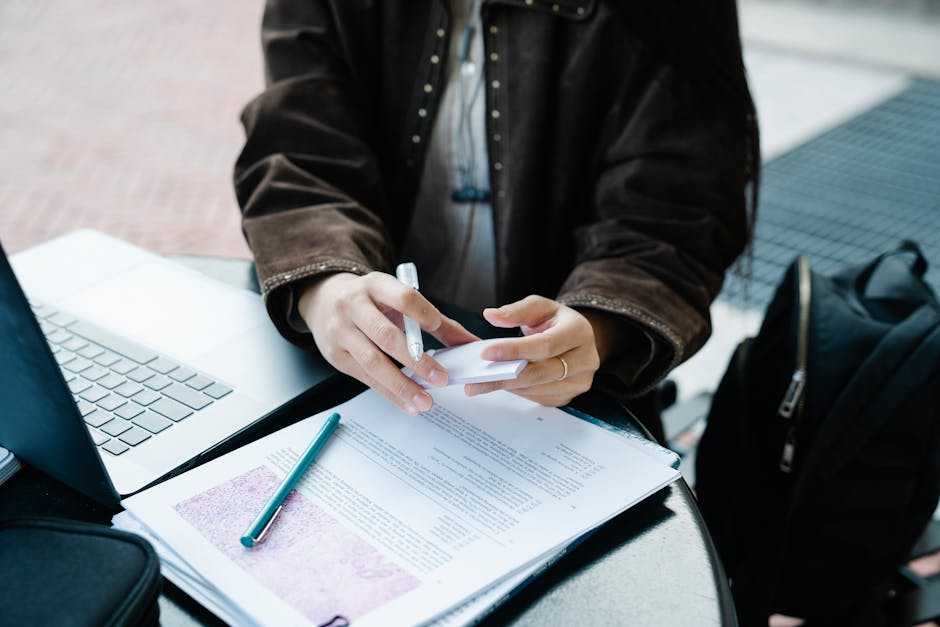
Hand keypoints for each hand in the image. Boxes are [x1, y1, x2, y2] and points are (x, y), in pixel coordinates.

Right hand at [298, 272, 478, 414]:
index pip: (402, 297)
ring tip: (425, 401)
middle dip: (416, 360)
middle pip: (386, 335)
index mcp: (375, 285)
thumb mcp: (398, 299)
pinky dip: (389, 393)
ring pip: (373, 361)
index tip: (436, 328)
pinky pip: (365, 378)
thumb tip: (469, 343)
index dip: (421, 313)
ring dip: (402, 385)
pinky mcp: (335, 355)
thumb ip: (436, 320)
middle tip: (441, 379)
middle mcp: (354, 306)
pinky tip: (407, 403)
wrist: (324, 301)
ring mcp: (341, 331)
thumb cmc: (371, 302)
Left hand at [465, 295, 602, 406]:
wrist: (576, 339)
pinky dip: (517, 392)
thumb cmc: (556, 322)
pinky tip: (501, 384)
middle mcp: (585, 360)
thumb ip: (517, 311)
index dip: (515, 350)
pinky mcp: (569, 396)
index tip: (487, 353)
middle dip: (504, 377)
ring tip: (480, 384)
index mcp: (579, 332)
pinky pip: (538, 398)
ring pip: (537, 389)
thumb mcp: (540, 307)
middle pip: (540, 373)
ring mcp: (579, 382)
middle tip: (474, 382)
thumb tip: (491, 315)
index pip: (545, 344)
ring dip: (508, 386)